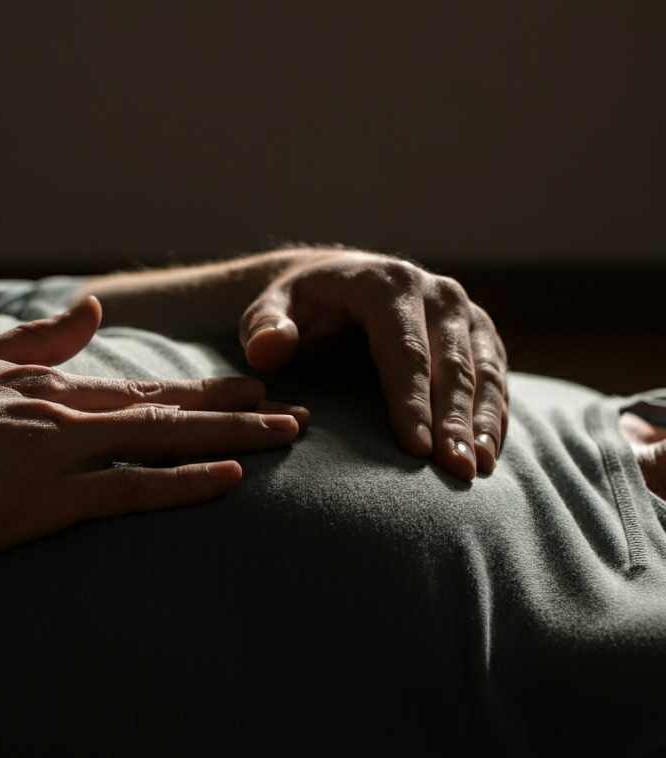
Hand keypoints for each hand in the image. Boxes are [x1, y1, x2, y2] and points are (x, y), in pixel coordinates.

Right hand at [0, 296, 305, 562]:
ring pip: (162, 442)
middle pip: (168, 408)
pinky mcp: (42, 502)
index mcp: (41, 385)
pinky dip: (183, 484)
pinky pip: (129, 493)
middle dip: (239, 407)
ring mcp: (55, 456)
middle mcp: (60, 413)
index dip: (203, 388)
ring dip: (232, 437)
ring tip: (288, 436)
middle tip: (300, 409)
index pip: (140, 386)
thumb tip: (90, 310)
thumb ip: (32, 342)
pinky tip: (230, 479)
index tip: (252, 386)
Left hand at [240, 250, 508, 480]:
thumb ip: (264, 327)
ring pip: (482, 371)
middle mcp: (436, 294)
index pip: (403, 350)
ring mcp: (462, 314)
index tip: (416, 448)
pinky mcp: (478, 335)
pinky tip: (490, 453)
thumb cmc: (299, 306)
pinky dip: (494, 415)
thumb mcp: (270, 308)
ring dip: (483, 422)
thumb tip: (268, 349)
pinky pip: (494, 376)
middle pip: (450, 364)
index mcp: (387, 285)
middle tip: (457, 471)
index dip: (411, 401)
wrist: (336, 283)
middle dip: (455, 421)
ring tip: (479, 469)